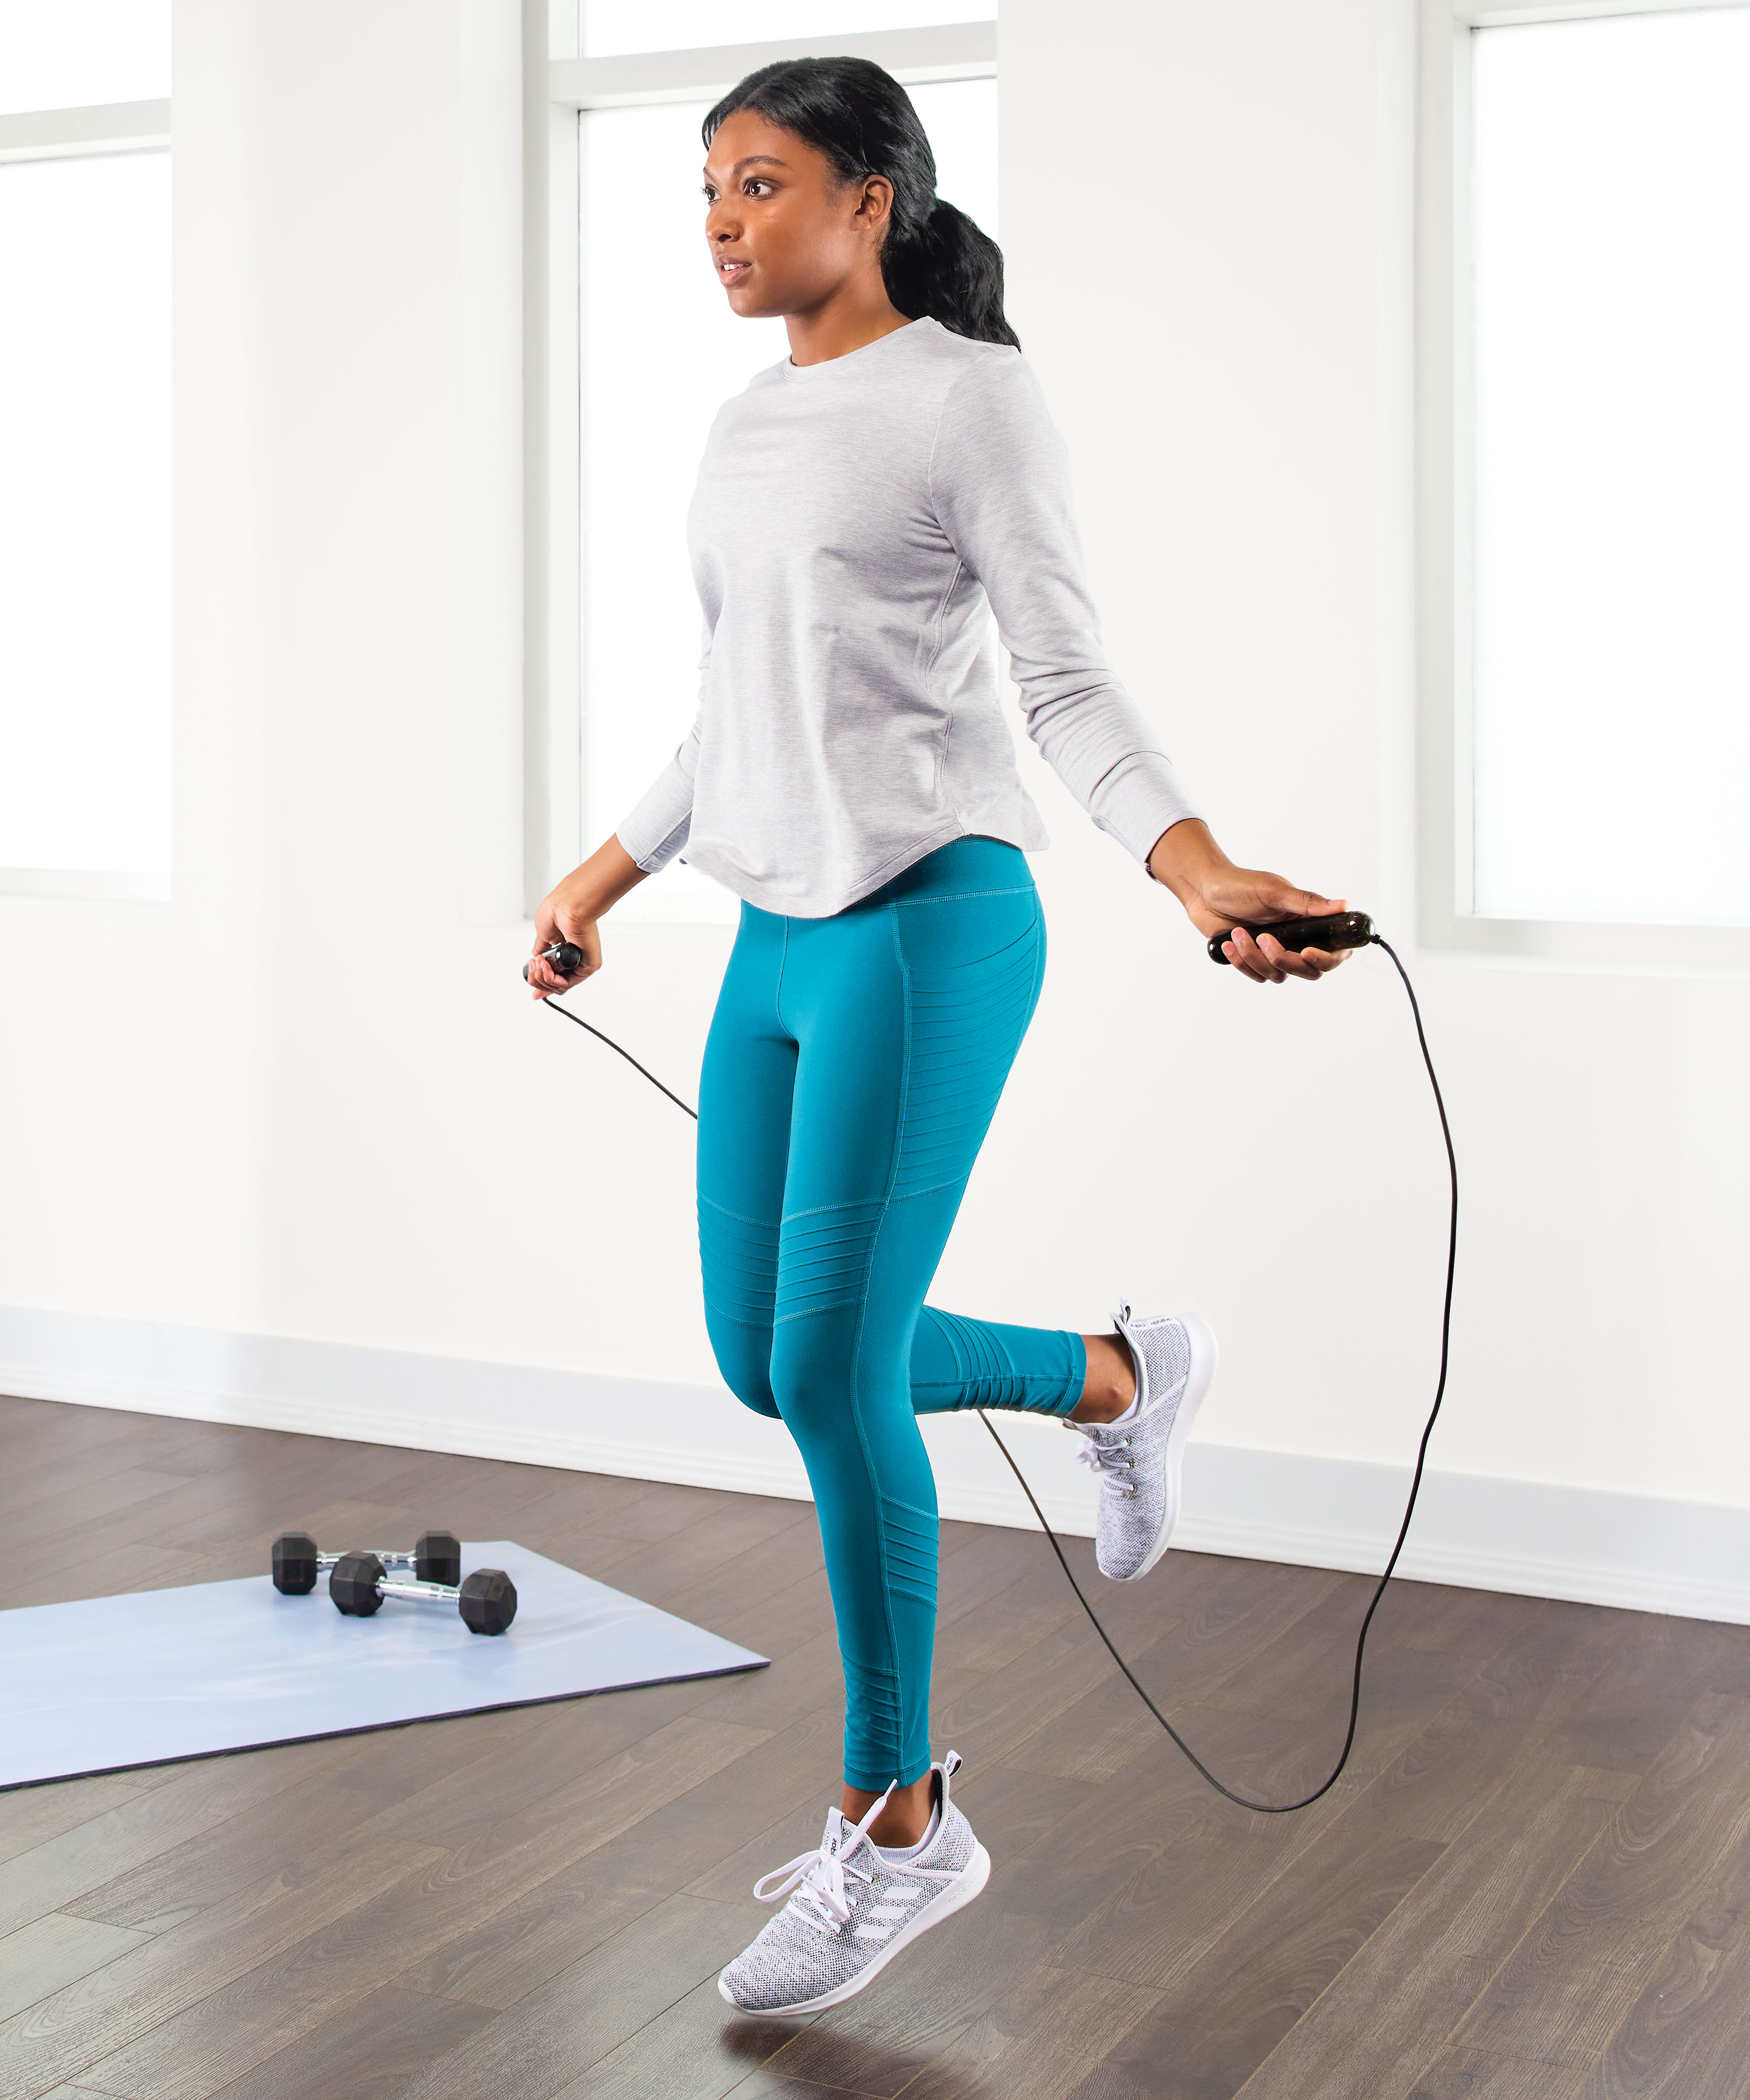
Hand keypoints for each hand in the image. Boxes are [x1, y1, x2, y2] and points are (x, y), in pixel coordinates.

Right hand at [525, 835, 644, 999]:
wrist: (568, 905)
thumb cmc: (558, 911)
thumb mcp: (543, 934)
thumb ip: (541, 949)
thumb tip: (536, 958)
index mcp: (564, 952)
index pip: (555, 977)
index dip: (542, 986)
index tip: (534, 993)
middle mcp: (573, 959)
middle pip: (554, 985)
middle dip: (537, 979)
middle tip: (534, 965)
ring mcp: (581, 963)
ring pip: (559, 987)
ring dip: (542, 977)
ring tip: (539, 963)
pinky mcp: (588, 966)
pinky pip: (567, 984)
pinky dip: (552, 978)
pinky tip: (547, 967)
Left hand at [1146, 820, 1348, 985]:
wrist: (1204, 891)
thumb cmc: (1239, 884)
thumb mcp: (1274, 890)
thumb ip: (1308, 903)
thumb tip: (1344, 905)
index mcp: (1306, 922)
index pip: (1332, 951)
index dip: (1327, 959)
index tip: (1308, 953)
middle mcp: (1294, 940)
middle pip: (1307, 971)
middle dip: (1285, 960)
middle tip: (1265, 939)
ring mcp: (1273, 952)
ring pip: (1278, 974)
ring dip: (1255, 957)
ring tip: (1238, 932)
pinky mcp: (1252, 960)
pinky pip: (1255, 975)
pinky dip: (1241, 961)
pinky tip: (1229, 942)